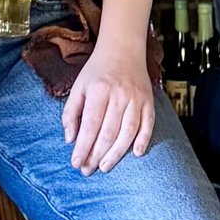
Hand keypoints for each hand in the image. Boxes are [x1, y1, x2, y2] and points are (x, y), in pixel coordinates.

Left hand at [63, 34, 159, 172]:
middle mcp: (119, 95)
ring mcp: (136, 98)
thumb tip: (70, 139)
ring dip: (117, 153)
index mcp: (99, 90)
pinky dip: (143, 140)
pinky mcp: (149, 101)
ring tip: (105, 166)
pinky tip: (135, 154)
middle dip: (97, 154)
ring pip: (128, 132)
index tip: (76, 162)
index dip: (83, 146)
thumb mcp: (78, 86)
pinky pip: (148, 124)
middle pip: (108, 132)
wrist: (123, 49)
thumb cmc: (98, 70)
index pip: (90, 125)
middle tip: (88, 169)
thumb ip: (71, 113)